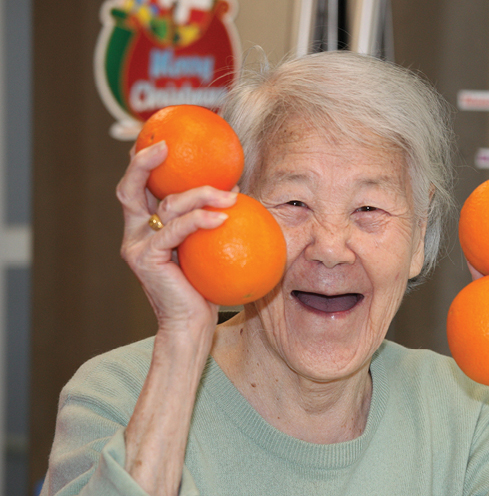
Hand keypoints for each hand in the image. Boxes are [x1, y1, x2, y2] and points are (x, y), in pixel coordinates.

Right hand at [116, 142, 237, 336]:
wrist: (190, 326)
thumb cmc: (204, 287)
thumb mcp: (206, 248)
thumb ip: (208, 222)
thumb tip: (236, 191)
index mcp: (145, 229)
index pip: (138, 190)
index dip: (144, 164)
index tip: (164, 142)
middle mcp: (135, 234)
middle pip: (130, 189)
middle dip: (143, 163)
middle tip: (167, 145)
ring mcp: (137, 246)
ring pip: (166, 206)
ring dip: (201, 194)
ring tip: (230, 194)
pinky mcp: (146, 258)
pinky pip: (176, 230)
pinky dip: (201, 219)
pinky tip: (224, 216)